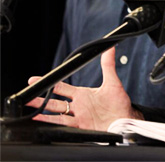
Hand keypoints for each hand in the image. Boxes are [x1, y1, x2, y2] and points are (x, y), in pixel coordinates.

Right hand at [26, 47, 142, 130]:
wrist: (125, 121)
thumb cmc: (120, 104)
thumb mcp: (113, 83)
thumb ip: (108, 66)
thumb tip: (110, 48)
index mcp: (83, 95)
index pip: (62, 87)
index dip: (50, 83)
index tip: (36, 79)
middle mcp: (78, 106)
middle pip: (54, 101)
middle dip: (40, 98)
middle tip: (27, 94)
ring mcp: (78, 117)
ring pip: (55, 113)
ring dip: (42, 111)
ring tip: (29, 108)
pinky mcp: (80, 127)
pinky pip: (62, 124)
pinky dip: (51, 123)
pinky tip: (40, 121)